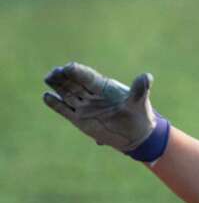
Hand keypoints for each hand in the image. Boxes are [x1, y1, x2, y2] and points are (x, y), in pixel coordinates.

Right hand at [43, 62, 158, 152]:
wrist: (137, 135)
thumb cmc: (140, 115)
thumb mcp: (140, 102)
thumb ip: (140, 90)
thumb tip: (147, 77)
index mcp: (104, 86)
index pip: (88, 76)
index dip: (78, 71)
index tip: (69, 67)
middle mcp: (91, 94)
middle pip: (74, 82)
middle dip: (64, 77)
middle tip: (55, 72)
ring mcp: (84, 106)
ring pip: (67, 94)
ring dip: (57, 86)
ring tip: (48, 78)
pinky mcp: (80, 119)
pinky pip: (64, 110)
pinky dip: (56, 104)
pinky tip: (47, 97)